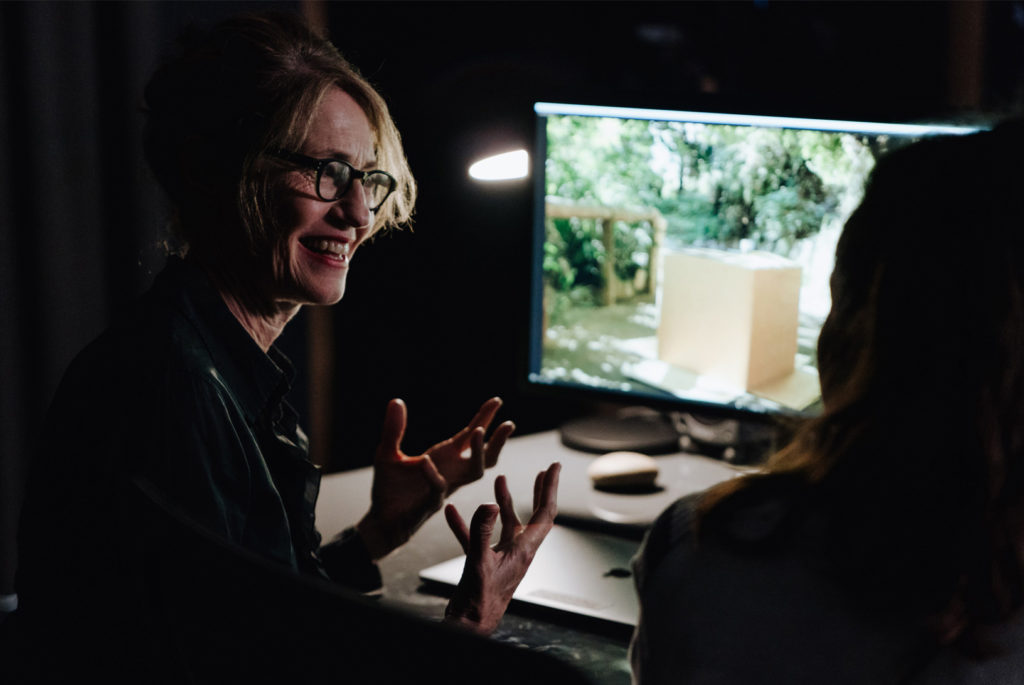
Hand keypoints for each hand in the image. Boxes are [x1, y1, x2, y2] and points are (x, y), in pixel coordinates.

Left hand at [356, 398, 514, 559]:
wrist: (380, 520)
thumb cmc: (389, 489)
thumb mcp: (387, 453)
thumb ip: (394, 429)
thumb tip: (396, 400)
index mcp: (445, 457)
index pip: (470, 436)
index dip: (484, 418)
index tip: (497, 400)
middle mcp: (451, 472)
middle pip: (486, 456)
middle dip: (498, 440)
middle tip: (509, 424)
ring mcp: (444, 488)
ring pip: (474, 472)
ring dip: (479, 452)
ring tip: (479, 431)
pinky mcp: (430, 504)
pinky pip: (438, 488)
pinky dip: (433, 474)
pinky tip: (424, 459)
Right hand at [442, 463, 560, 634]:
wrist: (468, 627)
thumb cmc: (478, 602)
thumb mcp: (477, 562)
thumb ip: (481, 531)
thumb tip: (490, 504)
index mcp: (523, 551)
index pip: (545, 513)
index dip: (550, 488)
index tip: (555, 467)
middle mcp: (517, 552)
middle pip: (533, 516)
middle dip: (539, 492)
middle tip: (545, 472)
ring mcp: (502, 558)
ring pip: (507, 524)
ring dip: (504, 502)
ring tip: (500, 481)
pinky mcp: (485, 565)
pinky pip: (478, 538)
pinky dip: (467, 525)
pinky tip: (453, 513)